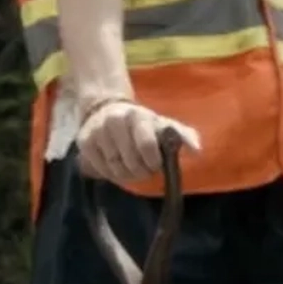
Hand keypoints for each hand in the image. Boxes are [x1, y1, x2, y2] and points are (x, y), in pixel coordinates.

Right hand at [75, 98, 201, 185]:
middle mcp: (115, 121)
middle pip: (130, 161)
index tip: (156, 165)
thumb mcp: (163, 125)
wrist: (107, 108)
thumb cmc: (142, 122)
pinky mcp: (84, 143)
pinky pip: (101, 170)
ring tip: (133, 170)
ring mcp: (97, 132)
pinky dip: (112, 175)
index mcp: (138, 116)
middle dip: (141, 172)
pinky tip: (118, 168)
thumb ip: (184, 135)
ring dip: (127, 176)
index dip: (153, 161)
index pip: (147, 145)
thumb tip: (197, 151)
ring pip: (115, 168)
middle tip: (145, 170)